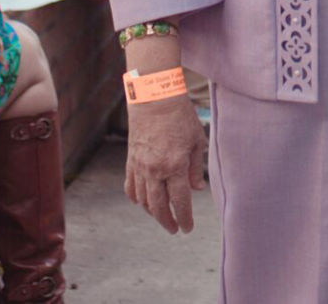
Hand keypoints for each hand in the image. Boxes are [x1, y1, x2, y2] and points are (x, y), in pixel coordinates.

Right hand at [123, 92, 207, 233]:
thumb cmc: (180, 117)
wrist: (154, 98)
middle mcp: (155, 170)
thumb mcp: (197, 140)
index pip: (180, 201)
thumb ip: (196, 168)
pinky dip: (136, 198)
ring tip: (162, 217)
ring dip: (152, 212)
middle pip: (159, 206)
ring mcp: (140, 166)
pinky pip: (130, 187)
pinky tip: (142, 202)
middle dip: (167, 221)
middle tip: (174, 229)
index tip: (187, 229)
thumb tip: (197, 189)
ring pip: (143, 200)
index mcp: (175, 166)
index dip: (184, 218)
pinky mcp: (130, 161)